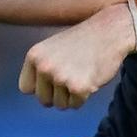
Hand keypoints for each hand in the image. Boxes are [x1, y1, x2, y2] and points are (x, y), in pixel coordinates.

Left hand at [18, 3, 135, 109]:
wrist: (110, 32)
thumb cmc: (82, 41)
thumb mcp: (51, 48)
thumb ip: (40, 68)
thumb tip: (34, 93)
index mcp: (34, 56)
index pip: (26, 88)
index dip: (41, 86)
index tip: (54, 77)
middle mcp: (44, 67)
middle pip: (43, 100)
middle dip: (58, 94)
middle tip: (72, 75)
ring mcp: (61, 77)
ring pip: (60, 105)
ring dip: (72, 96)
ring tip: (81, 74)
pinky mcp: (78, 87)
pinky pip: (75, 105)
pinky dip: (84, 97)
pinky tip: (90, 77)